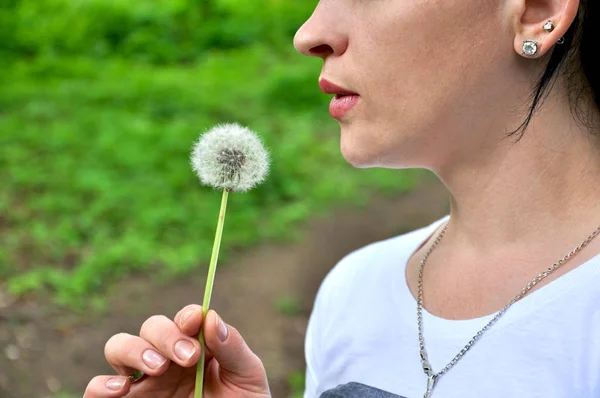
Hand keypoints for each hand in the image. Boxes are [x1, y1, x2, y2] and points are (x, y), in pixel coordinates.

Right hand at [84, 305, 270, 397]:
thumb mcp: (247, 378)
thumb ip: (232, 348)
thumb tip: (210, 318)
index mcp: (198, 348)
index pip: (185, 319)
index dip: (187, 315)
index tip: (194, 322)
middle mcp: (168, 360)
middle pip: (152, 327)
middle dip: (167, 334)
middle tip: (188, 357)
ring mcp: (145, 384)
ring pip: (119, 347)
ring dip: (135, 349)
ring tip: (157, 368)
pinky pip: (97, 389)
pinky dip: (101, 384)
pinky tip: (121, 388)